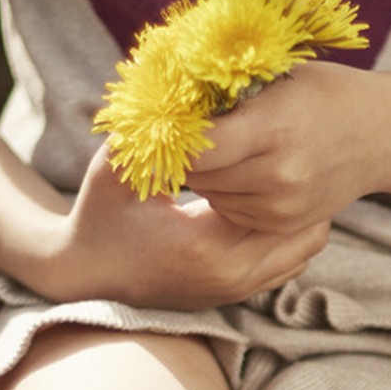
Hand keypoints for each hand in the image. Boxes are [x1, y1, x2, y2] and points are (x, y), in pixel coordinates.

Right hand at [31, 143, 329, 309]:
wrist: (85, 273)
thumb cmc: (98, 215)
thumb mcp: (116, 171)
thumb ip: (149, 138)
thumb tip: (183, 95)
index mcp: (206, 245)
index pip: (273, 200)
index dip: (277, 164)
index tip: (277, 135)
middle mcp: (231, 276)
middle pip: (303, 227)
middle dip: (301, 188)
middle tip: (298, 147)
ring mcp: (238, 290)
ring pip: (306, 248)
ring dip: (301, 213)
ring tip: (286, 173)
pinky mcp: (238, 294)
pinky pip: (292, 263)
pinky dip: (291, 234)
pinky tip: (273, 202)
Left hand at [184, 61, 390, 234]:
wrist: (380, 137)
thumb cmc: (323, 95)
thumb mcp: (278, 79)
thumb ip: (227, 93)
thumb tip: (168, 97)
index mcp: (274, 128)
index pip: (198, 148)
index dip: (174, 137)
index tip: (164, 123)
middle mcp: (279, 174)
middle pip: (200, 175)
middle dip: (186, 155)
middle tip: (186, 135)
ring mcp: (284, 205)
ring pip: (212, 195)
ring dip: (206, 176)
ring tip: (223, 150)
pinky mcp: (285, 223)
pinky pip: (232, 212)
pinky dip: (228, 193)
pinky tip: (244, 171)